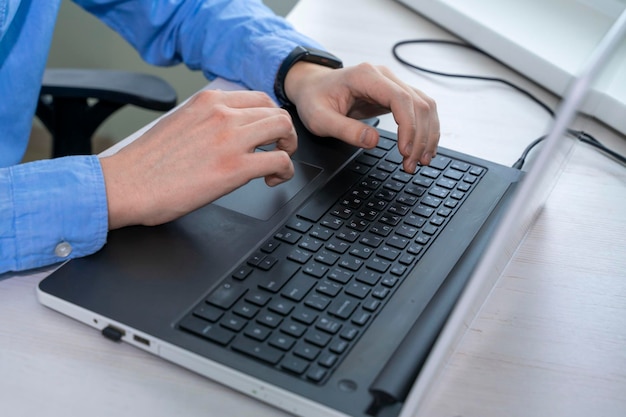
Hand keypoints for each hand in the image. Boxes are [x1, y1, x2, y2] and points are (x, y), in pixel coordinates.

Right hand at [100, 90, 296, 229]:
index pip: (258, 98)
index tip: (267, 134)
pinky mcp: (235, 168)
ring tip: (276, 165)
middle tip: (277, 150)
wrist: (124, 185)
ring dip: (287, 148)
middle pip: (276, 112)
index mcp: (208, 101)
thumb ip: (206, 121)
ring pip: (283, 129)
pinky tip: (271, 180)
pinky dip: (285, 171)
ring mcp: (230, 139)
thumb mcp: (179, 123)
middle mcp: (222, 113)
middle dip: (283, 133)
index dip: (269, 118)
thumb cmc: (145, 163)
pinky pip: (280, 161)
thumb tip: (225, 131)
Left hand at [284, 62, 439, 172]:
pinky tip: (422, 148)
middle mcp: (384, 76)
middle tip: (412, 164)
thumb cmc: (314, 99)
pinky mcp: (395, 95)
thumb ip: (345, 130)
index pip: (400, 98)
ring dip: (427, 135)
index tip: (404, 151)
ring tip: (421, 161)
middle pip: (418, 103)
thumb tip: (373, 141)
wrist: (312, 86)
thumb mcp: (320, 118)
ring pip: (425, 106)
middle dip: (420, 137)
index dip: (408, 126)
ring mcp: (392, 84)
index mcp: (366, 76)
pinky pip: (419, 110)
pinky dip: (425, 130)